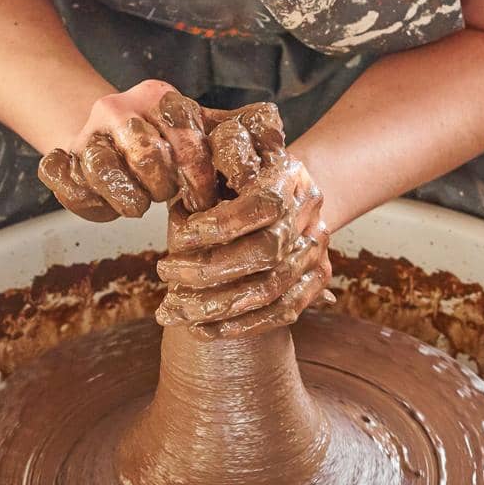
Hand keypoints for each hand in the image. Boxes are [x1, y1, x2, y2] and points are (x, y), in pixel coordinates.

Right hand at [37, 81, 228, 221]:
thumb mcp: (203, 129)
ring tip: (139, 205)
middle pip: (145, 154)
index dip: (199, 176)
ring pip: (102, 168)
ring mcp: (87, 133)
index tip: (203, 198)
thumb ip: (235, 128)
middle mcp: (118, 108)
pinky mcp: (63, 157)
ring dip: (127, 198)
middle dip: (163, 186)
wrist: (112, 136)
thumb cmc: (168, 141)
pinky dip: (82, 197)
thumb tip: (272, 123)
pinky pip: (62, 179)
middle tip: (167, 197)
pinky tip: (103, 203)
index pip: (185, 137)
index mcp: (159, 97)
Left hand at [154, 100, 333, 338]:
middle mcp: (310, 211)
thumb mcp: (222, 154)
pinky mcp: (317, 279)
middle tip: (165, 272)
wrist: (285, 187)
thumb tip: (179, 198)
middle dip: (210, 270)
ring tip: (173, 310)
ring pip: (272, 289)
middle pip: (267, 252)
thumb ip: (205, 168)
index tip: (179, 237)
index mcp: (288, 174)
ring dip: (217, 306)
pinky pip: (284, 312)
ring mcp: (317, 247)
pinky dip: (241, 326)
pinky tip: (202, 330)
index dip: (220, 225)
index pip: (262, 204)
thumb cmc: (238, 170)